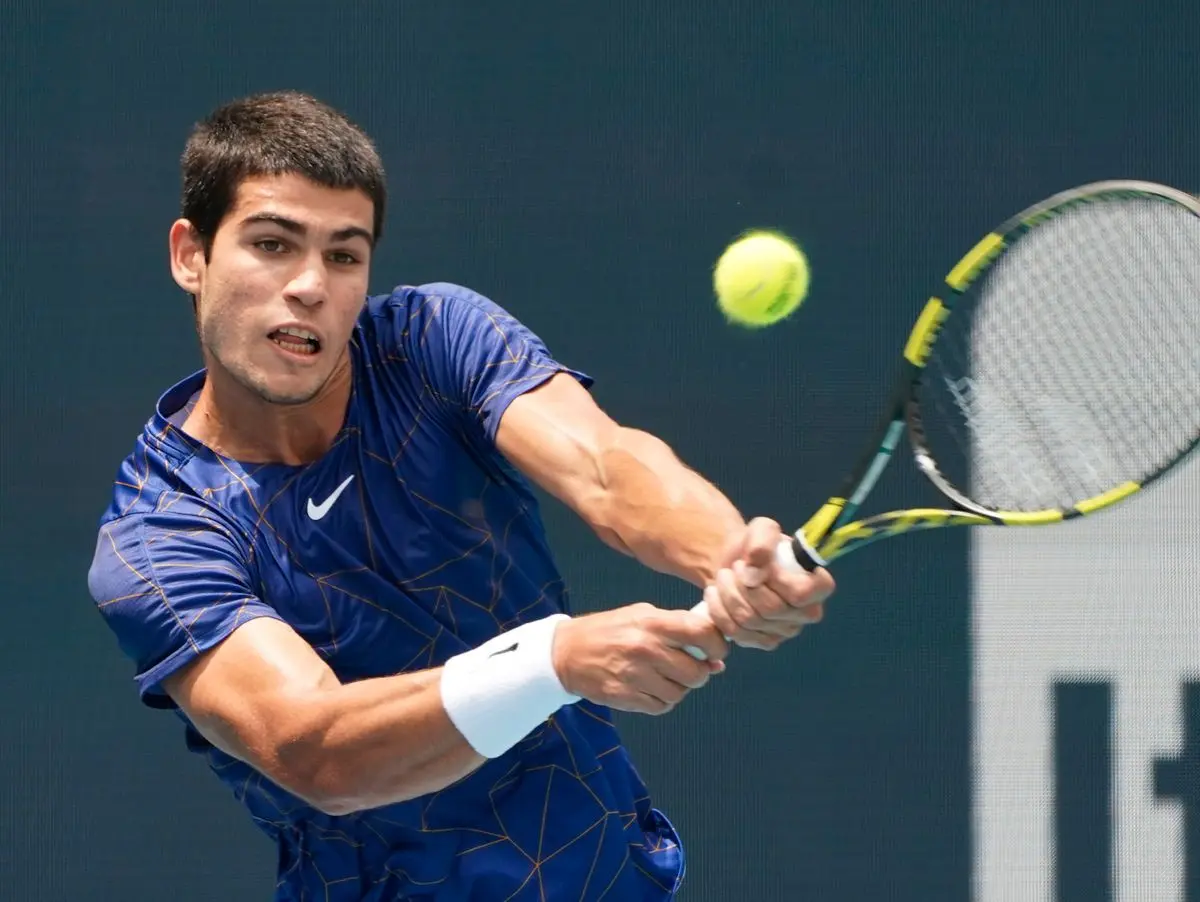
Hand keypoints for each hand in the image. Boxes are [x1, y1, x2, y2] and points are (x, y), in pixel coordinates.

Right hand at [552, 603, 727, 714]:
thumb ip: (679, 631)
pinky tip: (648, 688)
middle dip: (699, 673)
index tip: (716, 651)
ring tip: (663, 677)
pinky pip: (660, 707)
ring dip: (678, 688)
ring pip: (679, 693)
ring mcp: (634, 675)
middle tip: (688, 668)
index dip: (718, 645)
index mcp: (653, 622)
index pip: (703, 633)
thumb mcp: (642, 616)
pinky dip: (660, 701)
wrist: (566, 652)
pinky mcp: (624, 696)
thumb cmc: (610, 630)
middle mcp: (646, 648)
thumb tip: (716, 661)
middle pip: (697, 672)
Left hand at [701, 517, 835, 650]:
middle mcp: (808, 613)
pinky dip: (719, 610)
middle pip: (771, 609)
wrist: (736, 564)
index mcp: (818, 586)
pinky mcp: (763, 641)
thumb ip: (762, 541)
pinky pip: (736, 632)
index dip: (775, 580)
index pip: (802, 594)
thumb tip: (754, 573)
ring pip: (750, 620)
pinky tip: (715, 593)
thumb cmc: (757, 546)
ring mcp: (786, 631)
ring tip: (723, 576)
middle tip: (735, 567)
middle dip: (744, 585)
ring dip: (728, 594)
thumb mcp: (762, 529)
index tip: (759, 563)